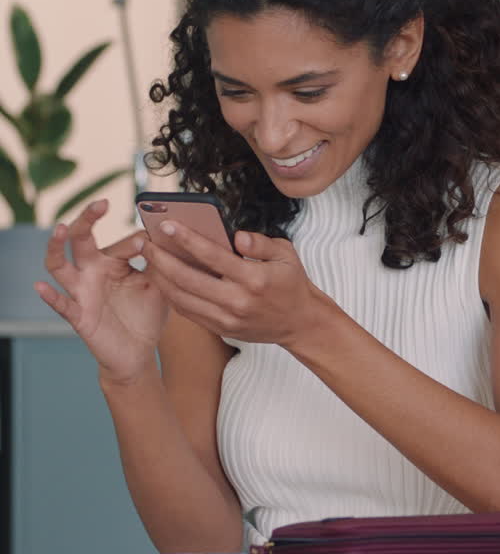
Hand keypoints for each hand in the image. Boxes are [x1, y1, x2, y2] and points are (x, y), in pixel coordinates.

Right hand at [35, 200, 168, 382]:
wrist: (139, 351)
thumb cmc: (147, 313)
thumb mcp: (160, 285)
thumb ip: (163, 262)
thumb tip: (175, 234)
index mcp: (112, 262)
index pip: (120, 243)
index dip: (137, 241)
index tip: (154, 238)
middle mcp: (92, 271)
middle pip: (81, 239)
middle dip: (87, 219)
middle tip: (100, 203)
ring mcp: (82, 292)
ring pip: (60, 265)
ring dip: (56, 246)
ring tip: (60, 228)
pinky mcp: (78, 315)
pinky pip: (61, 304)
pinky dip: (50, 296)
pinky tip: (40, 286)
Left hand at [139, 219, 329, 345]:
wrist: (300, 324)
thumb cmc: (291, 284)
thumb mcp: (286, 255)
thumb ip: (260, 243)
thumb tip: (236, 236)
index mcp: (255, 279)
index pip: (213, 256)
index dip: (186, 239)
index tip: (166, 225)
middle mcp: (238, 301)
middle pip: (188, 279)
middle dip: (161, 259)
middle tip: (145, 242)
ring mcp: (227, 318)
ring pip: (181, 298)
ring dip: (160, 278)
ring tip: (149, 260)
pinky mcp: (221, 329)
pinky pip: (188, 312)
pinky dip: (171, 295)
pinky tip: (163, 279)